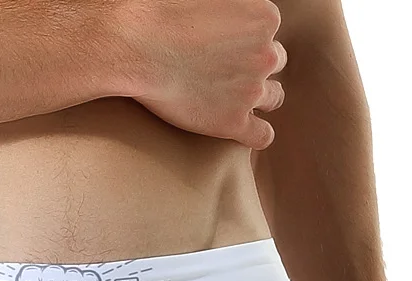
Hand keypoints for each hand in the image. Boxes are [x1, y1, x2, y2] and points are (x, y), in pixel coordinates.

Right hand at [114, 0, 286, 148]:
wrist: (138, 46)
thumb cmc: (162, 11)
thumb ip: (228, 3)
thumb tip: (220, 14)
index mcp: (264, 18)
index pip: (266, 31)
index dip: (246, 40)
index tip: (224, 46)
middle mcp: (265, 54)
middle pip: (273, 62)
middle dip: (254, 67)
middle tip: (226, 72)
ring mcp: (251, 90)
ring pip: (273, 97)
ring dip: (260, 98)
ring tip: (235, 100)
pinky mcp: (232, 122)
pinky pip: (261, 136)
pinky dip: (257, 134)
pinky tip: (244, 132)